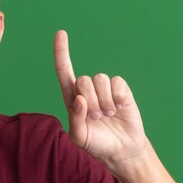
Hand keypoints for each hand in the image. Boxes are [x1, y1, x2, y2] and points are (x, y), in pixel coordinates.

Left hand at [53, 30, 147, 170]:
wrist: (121, 150)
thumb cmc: (96, 144)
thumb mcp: (79, 137)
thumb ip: (75, 119)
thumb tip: (78, 99)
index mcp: (72, 99)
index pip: (64, 71)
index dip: (61, 53)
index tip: (60, 32)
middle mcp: (86, 91)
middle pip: (83, 80)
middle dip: (90, 101)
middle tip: (97, 118)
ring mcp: (104, 89)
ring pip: (100, 80)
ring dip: (104, 102)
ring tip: (108, 115)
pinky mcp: (121, 90)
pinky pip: (117, 82)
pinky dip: (117, 97)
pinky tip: (119, 108)